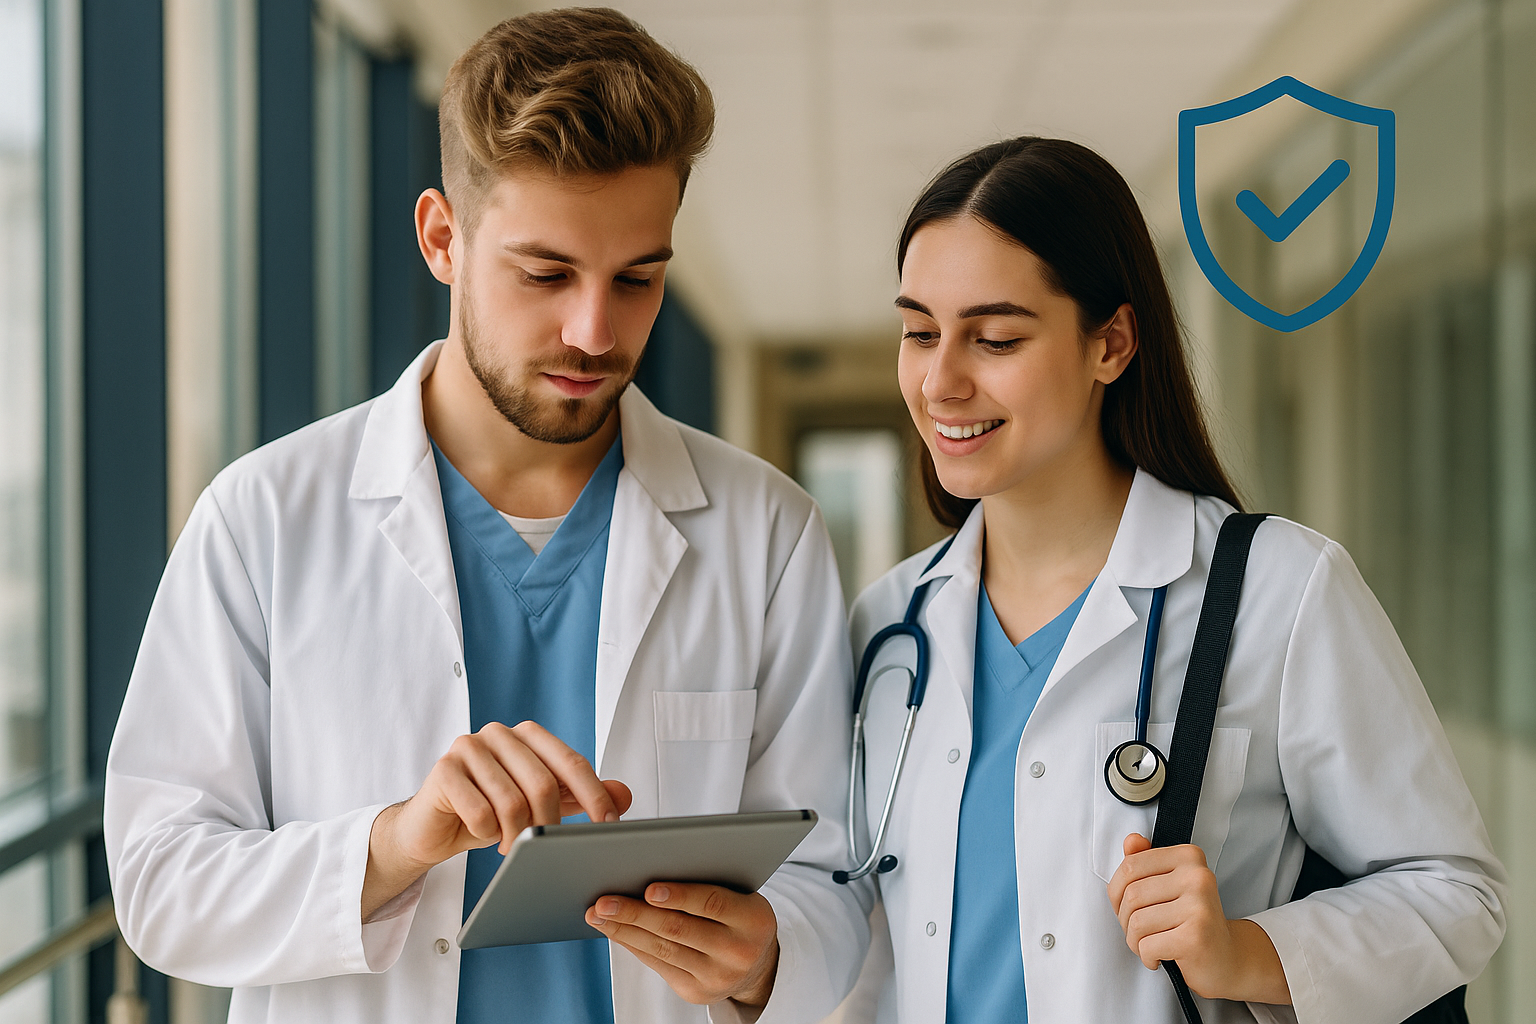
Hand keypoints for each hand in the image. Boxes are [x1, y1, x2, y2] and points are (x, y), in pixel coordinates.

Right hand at [363, 721, 632, 918]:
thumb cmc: (489, 810)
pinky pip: (480, 810)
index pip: (572, 763)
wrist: (433, 826)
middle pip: (543, 784)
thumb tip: (624, 795)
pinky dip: (486, 832)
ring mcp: (469, 747)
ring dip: (515, 834)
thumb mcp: (540, 804)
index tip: (610, 824)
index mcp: (529, 736)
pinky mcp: (444, 769)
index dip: (594, 795)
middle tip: (544, 849)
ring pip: (512, 801)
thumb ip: (579, 795)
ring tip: (510, 846)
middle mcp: (500, 734)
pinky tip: (481, 832)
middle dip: (549, 824)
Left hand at [585, 883, 779, 1007]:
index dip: (680, 895)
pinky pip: (658, 965)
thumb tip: (653, 869)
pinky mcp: (696, 992)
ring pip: (662, 949)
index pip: (713, 903)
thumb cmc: (740, 914)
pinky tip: (615, 930)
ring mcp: (716, 977)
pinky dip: (633, 945)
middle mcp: (737, 952)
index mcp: (753, 919)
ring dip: (624, 931)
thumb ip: (709, 882)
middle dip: (636, 914)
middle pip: (679, 929)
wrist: (759, 964)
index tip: (649, 888)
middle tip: (605, 902)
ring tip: (598, 914)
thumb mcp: (741, 894)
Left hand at [1107, 833, 1289, 1004]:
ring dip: (1135, 941)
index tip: (1128, 907)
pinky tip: (1160, 957)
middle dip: (1126, 919)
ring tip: (1152, 944)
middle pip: (1131, 895)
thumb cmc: (1191, 921)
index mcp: (1189, 857)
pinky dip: (1147, 957)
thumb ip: (1146, 860)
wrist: (1227, 959)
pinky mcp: (1195, 937)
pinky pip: (1147, 946)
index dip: (1117, 891)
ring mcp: (1199, 906)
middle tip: (1141, 931)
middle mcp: (1198, 877)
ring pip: (1136, 922)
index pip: (1130, 866)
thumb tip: (1131, 840)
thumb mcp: (1168, 885)